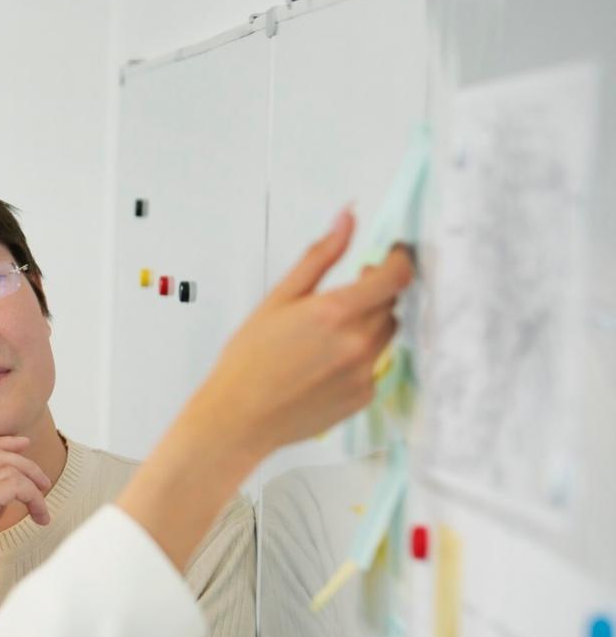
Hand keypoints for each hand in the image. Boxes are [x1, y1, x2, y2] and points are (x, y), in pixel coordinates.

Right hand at [0, 436, 51, 625]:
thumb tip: (9, 486)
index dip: (0, 443)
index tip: (24, 445)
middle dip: (23, 459)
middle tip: (44, 480)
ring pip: (6, 467)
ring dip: (33, 483)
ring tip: (42, 505)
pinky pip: (14, 485)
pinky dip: (33, 497)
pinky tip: (39, 517)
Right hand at [189, 208, 412, 457]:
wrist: (238, 419)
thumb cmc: (248, 360)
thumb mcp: (278, 299)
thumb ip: (319, 256)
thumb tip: (347, 218)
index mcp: (337, 311)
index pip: (396, 275)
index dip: (398, 260)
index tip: (389, 256)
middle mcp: (358, 342)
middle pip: (391, 304)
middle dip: (374, 295)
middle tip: (339, 301)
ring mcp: (364, 373)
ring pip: (386, 335)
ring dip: (369, 326)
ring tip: (327, 337)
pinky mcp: (363, 397)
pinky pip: (375, 366)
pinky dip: (358, 359)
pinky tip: (323, 366)